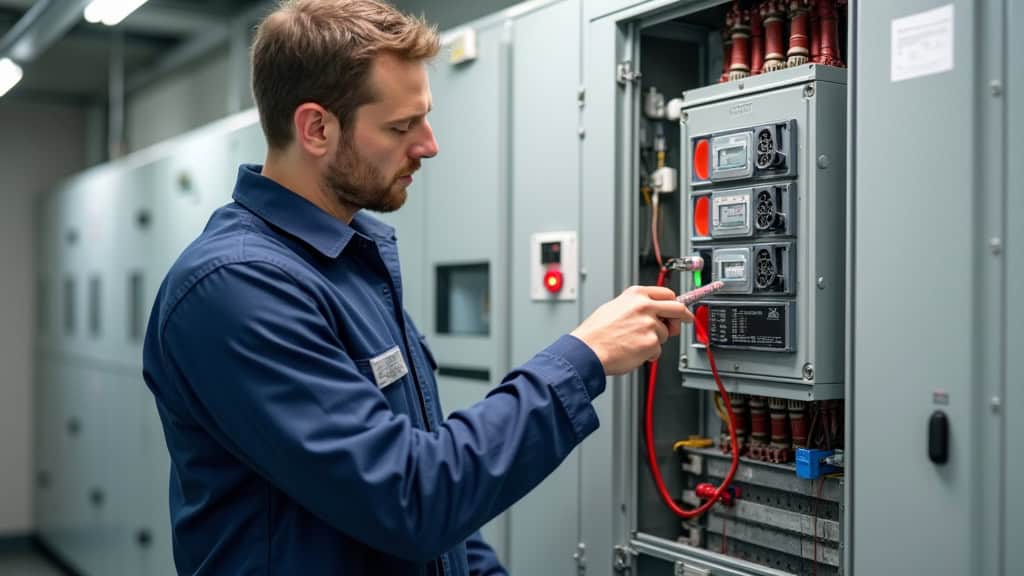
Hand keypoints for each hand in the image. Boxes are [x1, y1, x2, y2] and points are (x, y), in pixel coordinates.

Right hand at [570, 286, 693, 375]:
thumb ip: (636, 306)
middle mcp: (645, 306)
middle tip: (684, 322)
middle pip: (678, 309)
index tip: (681, 308)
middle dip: (683, 317)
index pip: (667, 294)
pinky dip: (649, 353)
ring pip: (665, 334)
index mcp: (636, 295)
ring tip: (634, 342)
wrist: (587, 351)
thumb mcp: (614, 307)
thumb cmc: (596, 333)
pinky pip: (658, 350)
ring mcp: (650, 325)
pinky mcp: (651, 343)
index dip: (675, 302)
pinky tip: (633, 351)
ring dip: (655, 340)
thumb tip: (652, 310)